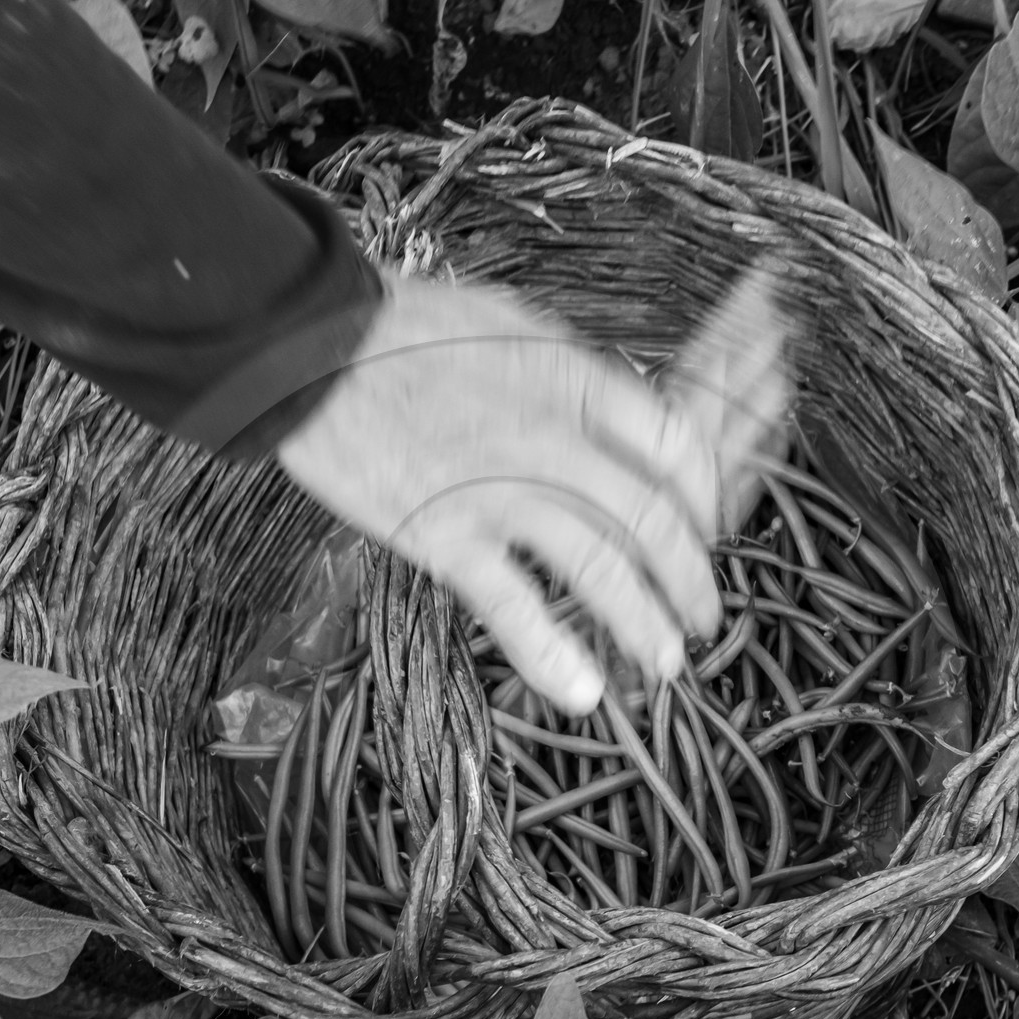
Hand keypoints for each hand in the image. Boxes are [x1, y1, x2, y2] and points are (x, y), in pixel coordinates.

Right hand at [277, 269, 721, 716]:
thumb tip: (620, 416)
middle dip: (690, 579)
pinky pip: (512, 607)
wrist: (313, 347)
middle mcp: (554, 439)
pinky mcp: (445, 537)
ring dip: (644, 623)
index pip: (676, 446)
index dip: (704, 499)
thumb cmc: (406, 331)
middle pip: (651, 519)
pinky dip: (551, 656)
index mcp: (575, 380)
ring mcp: (501, 492)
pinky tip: (580, 693)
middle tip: (703, 616)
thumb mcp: (513, 325)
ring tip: (665, 662)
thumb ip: (572, 377)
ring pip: (600, 568)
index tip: (706, 530)